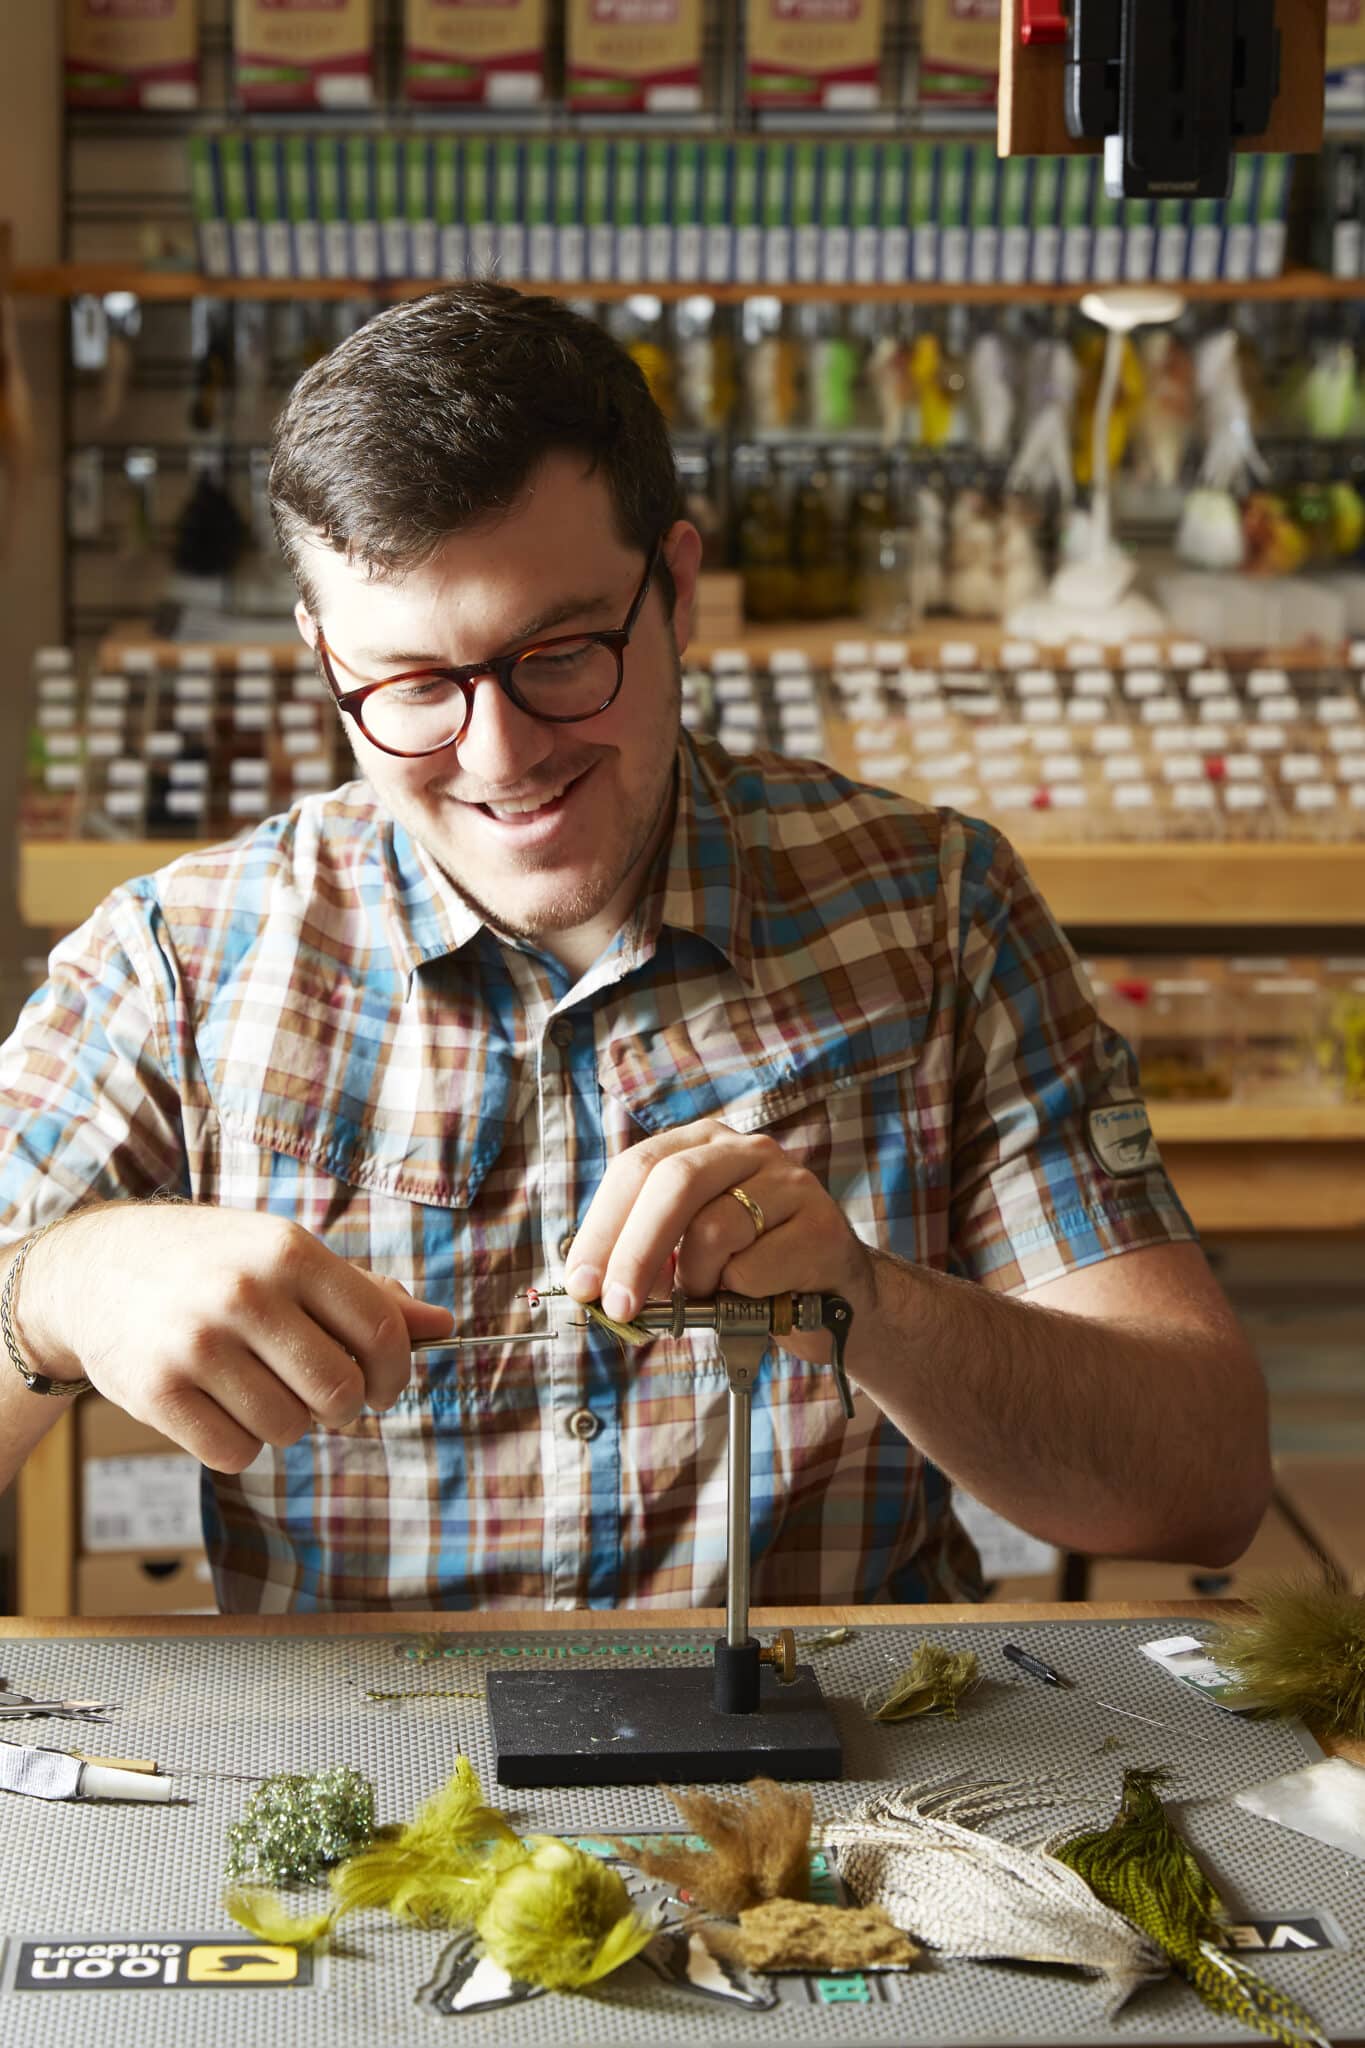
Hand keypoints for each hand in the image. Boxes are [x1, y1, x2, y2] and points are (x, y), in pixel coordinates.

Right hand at [20, 1204, 453, 1471]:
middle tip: (317, 1395)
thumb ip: (365, 1294)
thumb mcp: (287, 1255)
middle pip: (339, 1393)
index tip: (381, 1388)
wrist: (95, 1267)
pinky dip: (238, 1444)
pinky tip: (220, 1407)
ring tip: (256, 1388)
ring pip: (288, 1430)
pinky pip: (235, 1454)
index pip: (380, 1333)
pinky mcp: (156, 1392)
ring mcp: (197, 1344)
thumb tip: (443, 1326)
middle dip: (340, 1407)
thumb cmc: (213, 1262)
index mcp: (290, 1252)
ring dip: (284, 1423)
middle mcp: (245, 1293)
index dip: (394, 1376)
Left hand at [563, 1118, 874, 1364]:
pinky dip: (742, 1296)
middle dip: (632, 1251)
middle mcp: (745, 1149)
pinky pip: (754, 1267)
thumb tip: (588, 1282)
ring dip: (698, 1280)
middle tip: (616, 1306)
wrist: (836, 1301)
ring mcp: (789, 1180)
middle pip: (672, 1183)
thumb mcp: (688, 1253)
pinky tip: (761, 1295)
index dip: (602, 1227)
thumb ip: (643, 1253)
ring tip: (715, 1293)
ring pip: (712, 1229)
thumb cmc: (751, 1276)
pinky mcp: (821, 1223)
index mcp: (702, 1145)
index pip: (636, 1168)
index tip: (582, 1283)